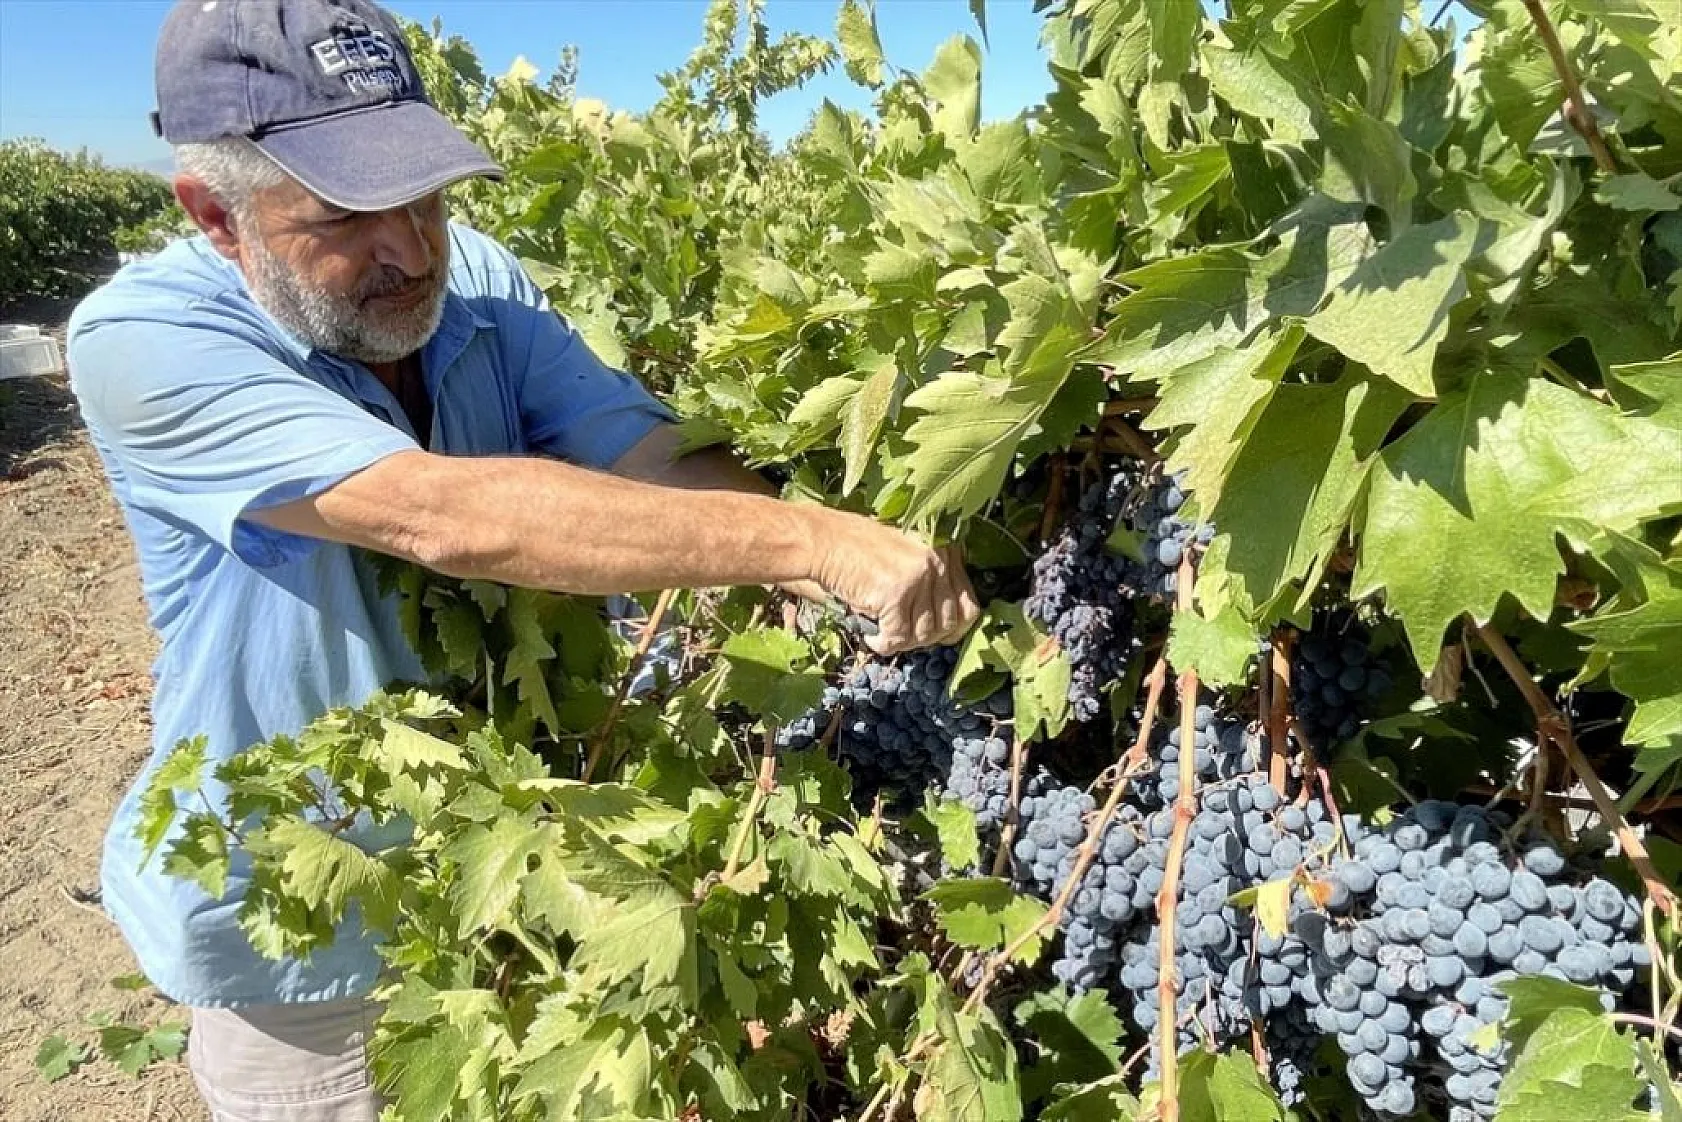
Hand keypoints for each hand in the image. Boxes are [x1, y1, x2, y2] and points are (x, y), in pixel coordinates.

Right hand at [806, 510, 980, 653]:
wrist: (824, 540)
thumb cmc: (860, 549)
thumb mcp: (909, 555)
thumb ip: (935, 581)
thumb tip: (951, 629)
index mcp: (947, 550)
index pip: (969, 607)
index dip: (951, 629)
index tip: (933, 635)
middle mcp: (938, 560)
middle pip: (948, 625)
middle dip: (924, 638)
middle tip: (902, 634)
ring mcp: (919, 576)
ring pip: (923, 635)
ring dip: (902, 641)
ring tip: (883, 632)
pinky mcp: (896, 593)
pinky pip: (898, 638)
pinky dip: (883, 644)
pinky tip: (871, 635)